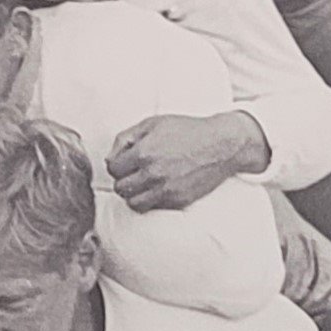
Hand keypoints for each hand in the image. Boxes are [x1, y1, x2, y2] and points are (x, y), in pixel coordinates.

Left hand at [107, 112, 269, 210]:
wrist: (221, 145)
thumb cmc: (187, 130)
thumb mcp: (152, 124)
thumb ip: (125, 138)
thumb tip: (110, 158)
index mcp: (143, 152)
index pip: (113, 169)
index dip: (117, 165)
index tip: (125, 162)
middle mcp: (152, 173)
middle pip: (120, 188)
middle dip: (123, 180)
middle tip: (133, 173)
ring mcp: (166, 189)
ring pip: (133, 203)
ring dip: (134, 194)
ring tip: (143, 183)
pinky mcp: (178, 200)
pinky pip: (153, 207)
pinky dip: (152, 199)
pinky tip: (158, 187)